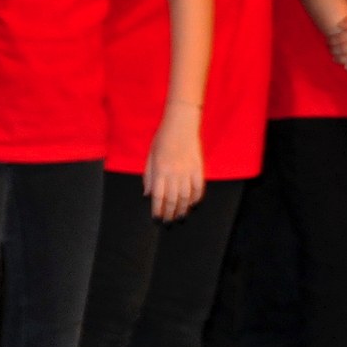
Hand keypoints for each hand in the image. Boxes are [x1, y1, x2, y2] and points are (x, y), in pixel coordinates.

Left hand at [145, 104, 205, 221]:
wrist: (181, 123)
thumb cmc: (162, 138)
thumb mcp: (150, 156)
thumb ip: (148, 176)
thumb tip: (147, 195)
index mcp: (159, 170)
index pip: (158, 196)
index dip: (157, 210)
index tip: (157, 220)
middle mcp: (174, 173)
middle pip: (172, 199)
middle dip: (170, 214)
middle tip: (168, 223)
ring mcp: (188, 171)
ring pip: (186, 196)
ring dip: (183, 209)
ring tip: (180, 217)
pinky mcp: (199, 167)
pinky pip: (198, 187)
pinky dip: (196, 198)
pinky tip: (193, 205)